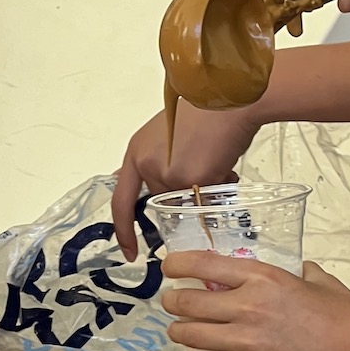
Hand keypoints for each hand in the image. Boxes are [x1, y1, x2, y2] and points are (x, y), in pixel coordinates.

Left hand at [112, 102, 265, 258]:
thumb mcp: (168, 133)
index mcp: (137, 152)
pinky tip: (225, 165)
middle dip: (184, 191)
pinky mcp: (191, 179)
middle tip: (204, 169)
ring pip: (186, 200)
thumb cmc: (205, 111)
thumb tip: (163, 186)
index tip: (127, 251)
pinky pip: (206, 198)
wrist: (228, 99)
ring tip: (216, 162)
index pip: (121, 201)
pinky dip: (219, 187)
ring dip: (203, 189)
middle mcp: (146, 165)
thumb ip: (160, 158)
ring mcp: (167, 174)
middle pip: (162, 199)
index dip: (123, 229)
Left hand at [162, 254, 349, 350]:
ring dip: (179, 332)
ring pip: (190, 335)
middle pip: (186, 302)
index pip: (202, 263)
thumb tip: (297, 270)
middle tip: (173, 302)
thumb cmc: (345, 315)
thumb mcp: (319, 280)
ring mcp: (246, 341)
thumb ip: (300, 272)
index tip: (170, 267)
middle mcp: (247, 305)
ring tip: (181, 331)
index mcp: (262, 277)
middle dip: (172, 301)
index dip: (177, 264)